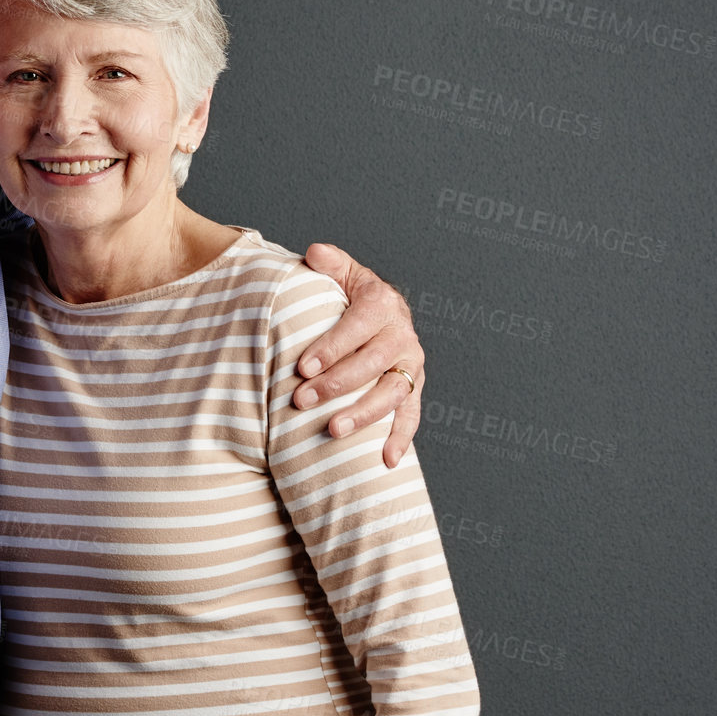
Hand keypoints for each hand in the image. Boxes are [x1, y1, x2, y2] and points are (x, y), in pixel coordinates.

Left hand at [294, 243, 423, 467]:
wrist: (378, 311)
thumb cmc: (348, 294)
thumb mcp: (340, 272)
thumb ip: (329, 262)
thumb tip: (314, 254)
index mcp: (382, 303)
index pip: (358, 326)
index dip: (331, 347)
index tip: (302, 367)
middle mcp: (402, 335)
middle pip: (373, 363)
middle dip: (336, 385)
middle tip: (301, 400)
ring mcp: (412, 364)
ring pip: (393, 392)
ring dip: (364, 415)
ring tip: (334, 431)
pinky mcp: (414, 388)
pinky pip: (412, 416)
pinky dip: (402, 439)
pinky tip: (385, 461)